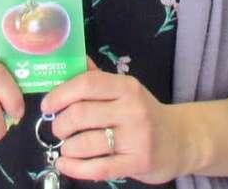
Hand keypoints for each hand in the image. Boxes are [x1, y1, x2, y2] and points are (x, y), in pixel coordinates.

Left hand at [41, 57, 188, 183]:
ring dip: (67, 147)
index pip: (87, 84)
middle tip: (58, 129)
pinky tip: (65, 164)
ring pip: (86, 143)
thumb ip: (98, 79)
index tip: (47, 105)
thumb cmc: (145, 113)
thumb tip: (71, 59)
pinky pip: (98, 168)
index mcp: (127, 87)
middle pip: (81, 114)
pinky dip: (75, 168)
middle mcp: (133, 110)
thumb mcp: (126, 91)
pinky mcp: (138, 163)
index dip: (60, 94)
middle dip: (60, 124)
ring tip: (66, 147)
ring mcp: (137, 138)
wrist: (180, 140)